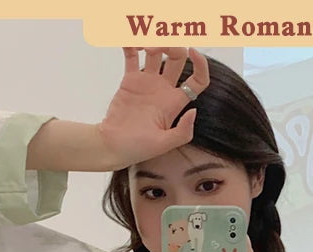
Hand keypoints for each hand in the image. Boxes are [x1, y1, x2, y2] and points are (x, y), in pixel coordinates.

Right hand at [97, 47, 209, 170]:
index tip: (193, 51)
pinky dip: (131, 45)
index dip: (200, 65)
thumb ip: (182, 132)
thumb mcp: (163, 145)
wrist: (112, 145)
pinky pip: (133, 56)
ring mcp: (147, 83)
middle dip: (172, 47)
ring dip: (153, 43)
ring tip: (142, 46)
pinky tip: (128, 42)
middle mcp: (164, 89)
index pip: (197, 81)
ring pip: (156, 53)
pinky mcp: (130, 80)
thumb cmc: (136, 148)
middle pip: (177, 59)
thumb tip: (194, 111)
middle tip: (156, 47)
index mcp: (175, 103)